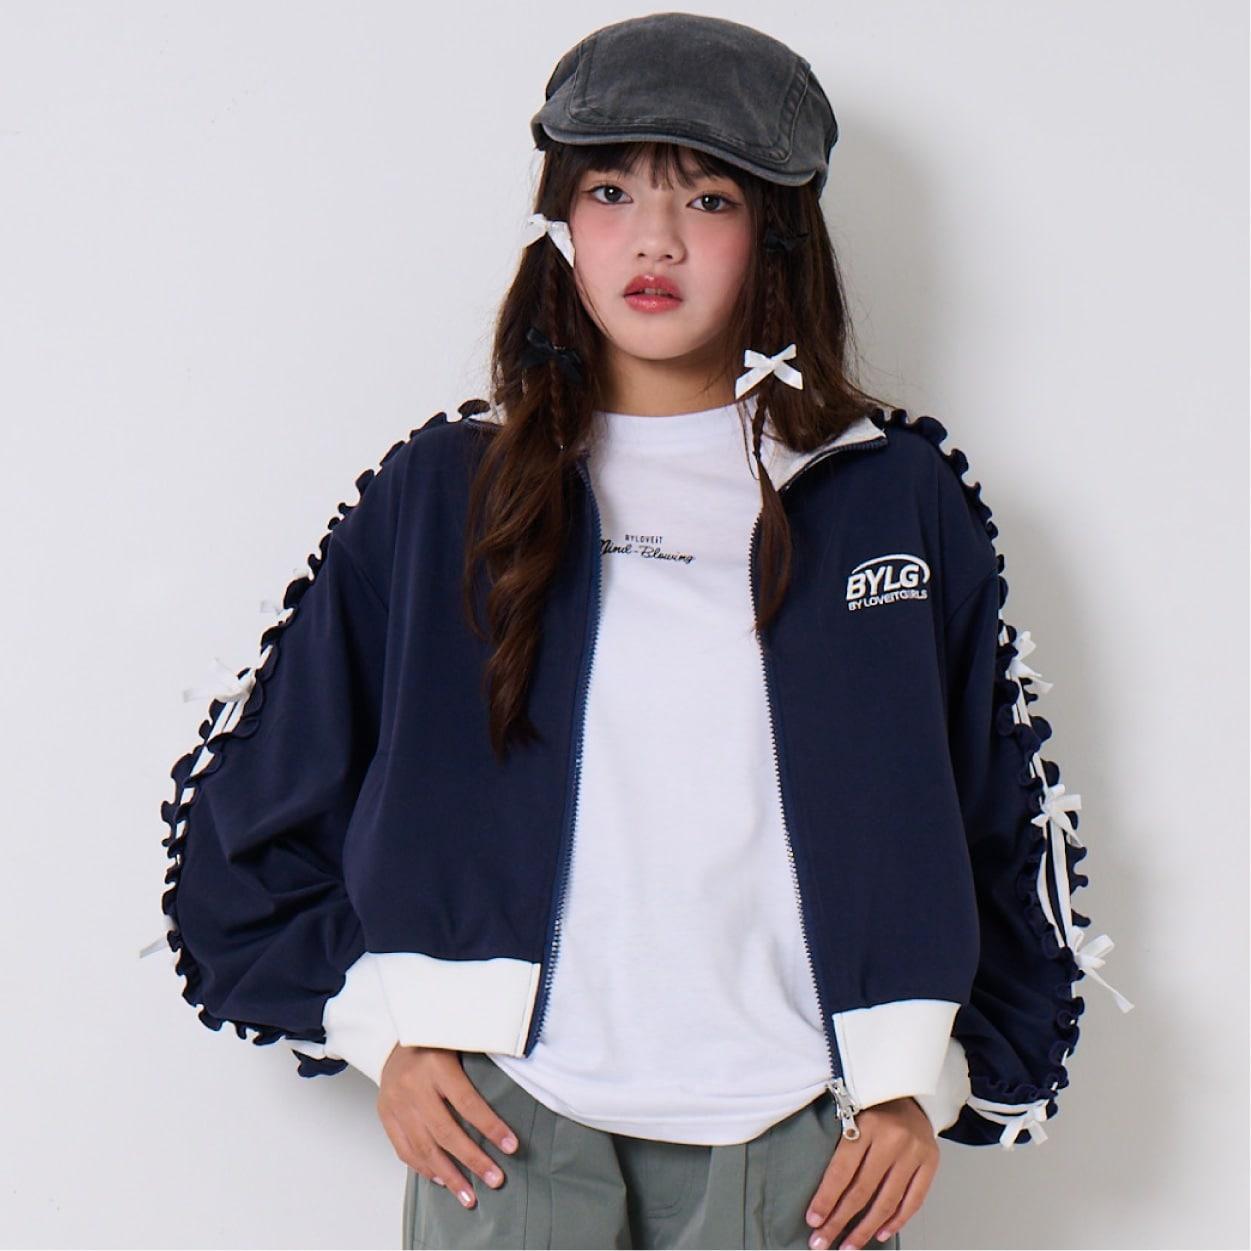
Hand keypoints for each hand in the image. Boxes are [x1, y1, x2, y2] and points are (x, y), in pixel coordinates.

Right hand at [376, 1045, 520, 1210]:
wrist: (394, 1039)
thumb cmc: (435, 1041)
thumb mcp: (460, 1042)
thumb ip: (480, 1066)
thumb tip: (513, 1094)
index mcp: (437, 1065)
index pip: (468, 1103)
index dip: (490, 1127)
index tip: (511, 1146)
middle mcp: (414, 1086)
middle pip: (446, 1132)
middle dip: (473, 1161)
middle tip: (495, 1180)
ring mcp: (396, 1103)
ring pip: (424, 1148)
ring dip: (449, 1176)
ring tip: (469, 1196)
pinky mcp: (385, 1115)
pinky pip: (404, 1150)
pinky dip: (424, 1168)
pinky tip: (442, 1180)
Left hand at [804, 1096, 938, 1249]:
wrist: (910, 1090)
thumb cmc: (874, 1105)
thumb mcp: (851, 1112)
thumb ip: (841, 1145)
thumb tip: (821, 1191)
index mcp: (866, 1123)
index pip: (841, 1170)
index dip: (826, 1199)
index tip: (813, 1221)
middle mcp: (892, 1139)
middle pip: (862, 1190)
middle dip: (840, 1221)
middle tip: (822, 1242)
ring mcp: (914, 1152)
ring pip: (887, 1201)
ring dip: (865, 1229)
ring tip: (849, 1246)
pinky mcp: (931, 1162)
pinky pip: (913, 1201)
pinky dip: (896, 1221)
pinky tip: (879, 1234)